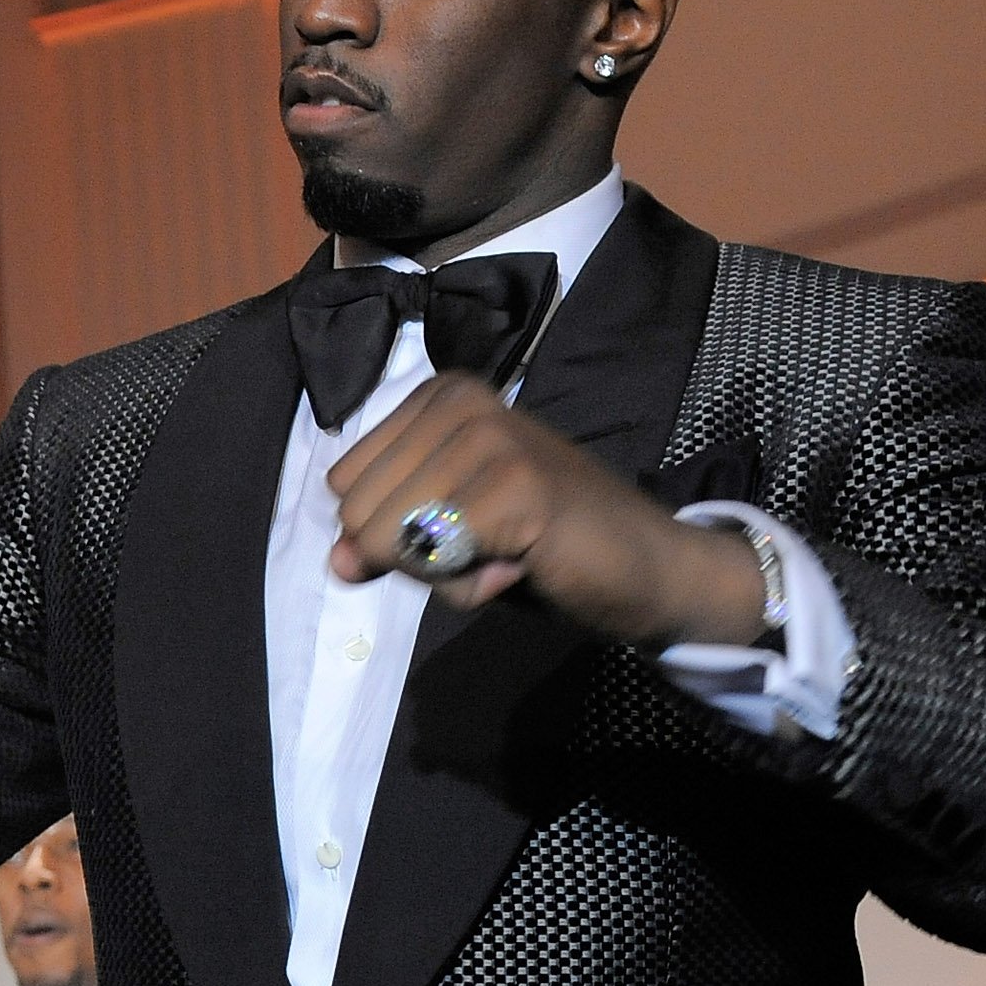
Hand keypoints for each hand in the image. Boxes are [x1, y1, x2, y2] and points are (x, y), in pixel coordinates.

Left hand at [327, 372, 765, 645]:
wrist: (645, 567)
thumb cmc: (539, 546)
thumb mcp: (444, 537)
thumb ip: (384, 539)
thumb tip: (339, 561)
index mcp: (437, 397)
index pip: (343, 487)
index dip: (394, 531)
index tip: (465, 524)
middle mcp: (459, 401)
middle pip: (357, 513)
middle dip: (415, 555)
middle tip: (490, 541)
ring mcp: (489, 437)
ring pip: (389, 539)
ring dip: (444, 574)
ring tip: (507, 550)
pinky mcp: (516, 485)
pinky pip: (434, 562)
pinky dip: (469, 588)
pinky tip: (522, 563)